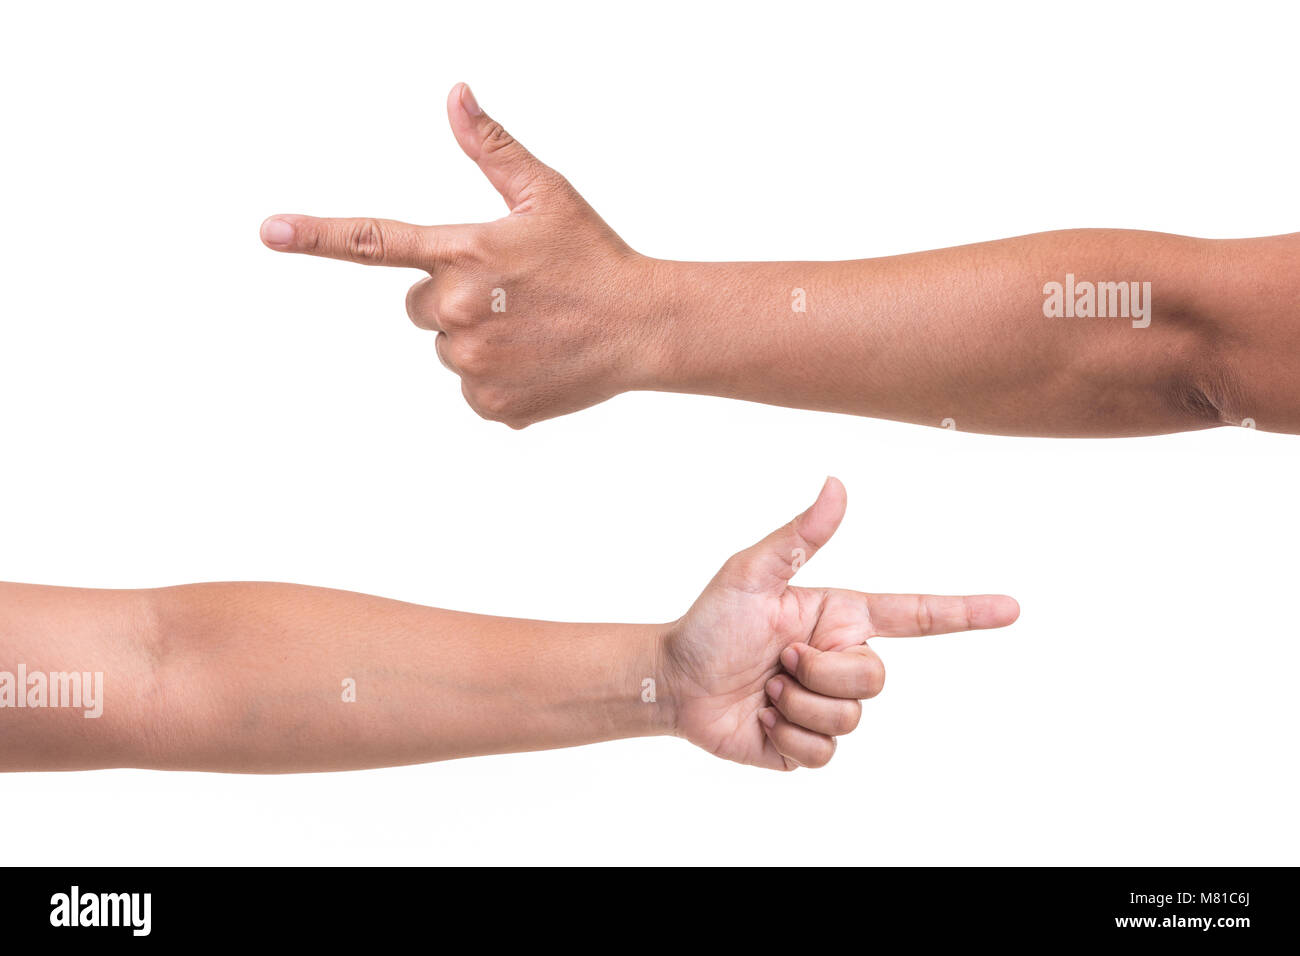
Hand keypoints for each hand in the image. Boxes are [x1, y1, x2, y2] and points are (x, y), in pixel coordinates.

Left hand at [260, 82, 656, 427]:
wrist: (644, 327)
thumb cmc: (594, 256)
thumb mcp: (546, 194)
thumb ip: (492, 148)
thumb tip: (455, 95)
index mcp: (465, 252)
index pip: (376, 242)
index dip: (317, 236)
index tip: (269, 231)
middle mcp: (459, 309)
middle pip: (420, 308)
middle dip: (454, 300)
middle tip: (513, 296)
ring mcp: (473, 362)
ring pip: (448, 349)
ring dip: (479, 340)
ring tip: (533, 330)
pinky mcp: (490, 404)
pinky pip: (471, 391)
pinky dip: (498, 379)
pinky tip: (538, 361)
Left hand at [662, 478, 1019, 769]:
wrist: (673, 683)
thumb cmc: (709, 622)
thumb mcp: (751, 572)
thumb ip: (800, 534)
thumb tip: (837, 483)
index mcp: (840, 617)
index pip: (916, 616)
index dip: (965, 613)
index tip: (1012, 608)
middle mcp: (841, 660)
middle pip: (875, 678)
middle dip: (822, 672)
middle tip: (778, 658)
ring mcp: (826, 705)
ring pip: (850, 719)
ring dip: (796, 705)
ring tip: (765, 688)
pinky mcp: (807, 745)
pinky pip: (823, 754)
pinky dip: (786, 737)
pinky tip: (761, 718)